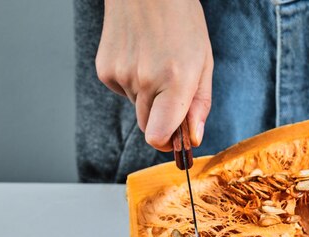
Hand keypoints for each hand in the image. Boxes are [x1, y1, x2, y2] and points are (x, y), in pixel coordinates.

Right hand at [95, 0, 212, 150]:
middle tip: (172, 90)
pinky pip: (123, 92)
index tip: (176, 138)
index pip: (157, 137)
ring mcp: (120, 75)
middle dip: (162, 118)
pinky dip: (132, 83)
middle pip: (148, 128)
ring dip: (148, 97)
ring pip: (137, 108)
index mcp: (174, 82)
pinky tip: (140, 57)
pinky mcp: (105, 70)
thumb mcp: (203, 62)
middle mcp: (144, 81)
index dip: (167, 143)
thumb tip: (193, 137)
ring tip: (156, 63)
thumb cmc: (181, 20)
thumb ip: (200, 104)